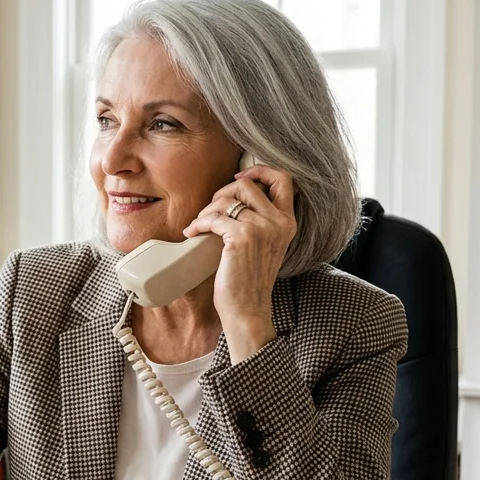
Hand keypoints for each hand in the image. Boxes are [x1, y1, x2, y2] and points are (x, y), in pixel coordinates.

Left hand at [183, 164, 297, 363]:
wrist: (248, 309)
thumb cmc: (250, 280)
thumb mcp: (265, 245)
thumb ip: (261, 220)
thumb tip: (234, 195)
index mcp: (288, 222)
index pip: (284, 179)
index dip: (260, 170)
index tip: (239, 178)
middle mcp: (279, 221)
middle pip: (247, 184)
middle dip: (223, 193)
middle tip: (211, 210)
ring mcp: (261, 228)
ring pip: (227, 199)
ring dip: (207, 210)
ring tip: (199, 225)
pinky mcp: (241, 237)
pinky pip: (213, 217)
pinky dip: (198, 223)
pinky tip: (192, 233)